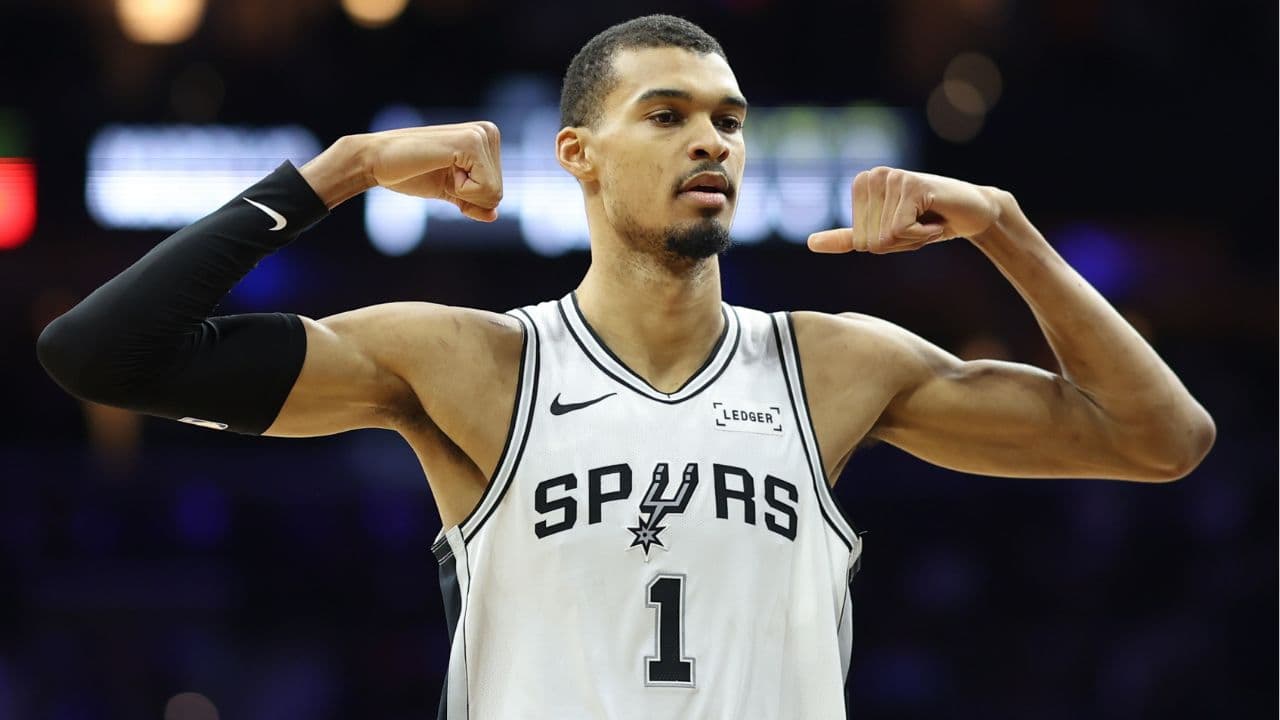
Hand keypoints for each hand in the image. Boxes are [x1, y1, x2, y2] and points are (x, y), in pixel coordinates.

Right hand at [364, 122, 503, 221]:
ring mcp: (480, 135)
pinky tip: (443, 166)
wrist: (377, 161)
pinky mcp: (471, 142)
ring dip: (462, 191)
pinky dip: (461, 189)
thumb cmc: (410, 173)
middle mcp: (488, 132)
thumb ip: (472, 203)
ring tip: (441, 167)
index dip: (468, 197)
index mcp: (486, 140)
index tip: (444, 175)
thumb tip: (494, 216)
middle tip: (440, 171)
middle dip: (467, 196)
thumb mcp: (448, 191)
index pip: (496, 192)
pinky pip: (484, 189)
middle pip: (497, 193)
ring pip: (494, 193)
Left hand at [808, 167, 1001, 253]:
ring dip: (912, 240)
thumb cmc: (930, 222)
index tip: (906, 227)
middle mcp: (872, 176)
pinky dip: (922, 236)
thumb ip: (849, 238)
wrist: (975, 213)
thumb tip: (811, 243)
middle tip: (920, 225)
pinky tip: (935, 219)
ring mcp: (890, 178)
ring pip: (884, 239)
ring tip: (927, 220)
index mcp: (860, 185)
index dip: (886, 245)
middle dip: (900, 244)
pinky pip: (900, 231)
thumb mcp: (885, 233)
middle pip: (869, 242)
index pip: (858, 241)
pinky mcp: (910, 185)